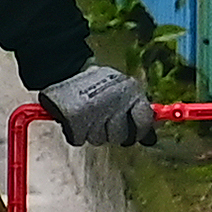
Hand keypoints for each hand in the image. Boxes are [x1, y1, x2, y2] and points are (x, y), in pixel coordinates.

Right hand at [39, 63, 156, 146]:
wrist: (61, 71)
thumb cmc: (93, 80)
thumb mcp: (120, 86)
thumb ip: (134, 106)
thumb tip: (150, 135)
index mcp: (130, 90)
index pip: (144, 119)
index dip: (141, 130)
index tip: (140, 134)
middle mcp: (115, 102)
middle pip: (120, 136)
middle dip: (113, 133)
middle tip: (105, 123)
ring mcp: (96, 113)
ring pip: (99, 139)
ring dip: (93, 132)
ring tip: (88, 116)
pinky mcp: (76, 121)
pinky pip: (79, 139)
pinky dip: (76, 133)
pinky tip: (76, 120)